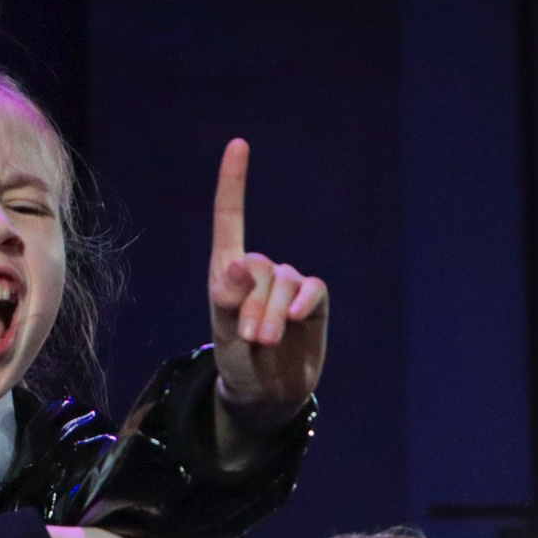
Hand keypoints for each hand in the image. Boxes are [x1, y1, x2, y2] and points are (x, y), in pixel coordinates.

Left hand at [208, 138, 328, 448]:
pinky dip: (303, 300)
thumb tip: (241, 265)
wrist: (266, 393)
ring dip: (274, 314)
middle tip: (250, 339)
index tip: (239, 145)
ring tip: (264, 342)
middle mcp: (260, 271)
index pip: (230, 219)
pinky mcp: (313, 301)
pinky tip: (299, 316)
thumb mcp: (223, 331)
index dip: (234, 182)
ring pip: (284, 283)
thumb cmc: (237, 359)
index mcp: (228, 272)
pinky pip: (312, 288)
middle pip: (260, 269)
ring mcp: (288, 285)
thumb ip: (228, 298)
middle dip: (253, 306)